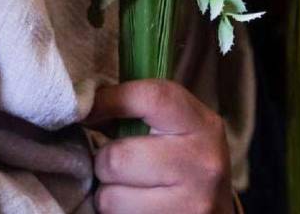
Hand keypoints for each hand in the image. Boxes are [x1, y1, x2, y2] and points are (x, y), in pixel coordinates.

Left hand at [86, 80, 233, 213]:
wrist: (217, 213)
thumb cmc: (183, 161)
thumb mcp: (175, 127)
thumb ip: (135, 110)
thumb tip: (82, 106)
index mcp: (201, 124)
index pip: (150, 98)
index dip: (108, 101)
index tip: (88, 111)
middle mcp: (201, 163)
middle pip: (117, 158)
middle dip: (105, 162)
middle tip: (117, 165)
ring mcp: (191, 203)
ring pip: (110, 198)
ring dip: (108, 195)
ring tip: (128, 190)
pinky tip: (135, 209)